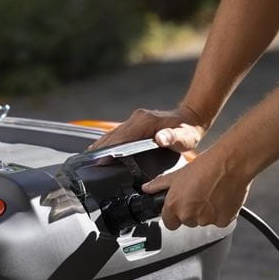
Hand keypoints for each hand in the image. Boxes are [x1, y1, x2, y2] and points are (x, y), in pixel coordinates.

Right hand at [87, 106, 207, 153]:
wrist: (191, 118)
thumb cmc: (188, 131)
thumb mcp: (184, 137)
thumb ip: (172, 137)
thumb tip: (160, 138)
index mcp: (145, 121)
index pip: (122, 137)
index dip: (109, 149)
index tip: (99, 160)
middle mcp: (137, 118)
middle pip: (113, 135)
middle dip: (99, 148)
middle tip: (86, 161)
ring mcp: (135, 119)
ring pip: (112, 133)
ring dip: (100, 145)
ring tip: (88, 157)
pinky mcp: (135, 123)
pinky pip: (117, 133)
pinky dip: (107, 142)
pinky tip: (99, 150)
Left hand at [141, 149, 251, 229]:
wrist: (231, 164)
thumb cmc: (206, 167)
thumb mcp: (177, 174)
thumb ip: (159, 184)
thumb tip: (147, 188)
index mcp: (174, 206)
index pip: (169, 223)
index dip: (173, 215)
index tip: (179, 207)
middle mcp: (189, 215)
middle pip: (187, 222)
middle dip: (191, 212)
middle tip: (198, 195)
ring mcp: (206, 220)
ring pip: (203, 221)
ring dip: (205, 212)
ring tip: (211, 194)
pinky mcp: (223, 221)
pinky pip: (219, 221)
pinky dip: (220, 213)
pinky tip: (221, 198)